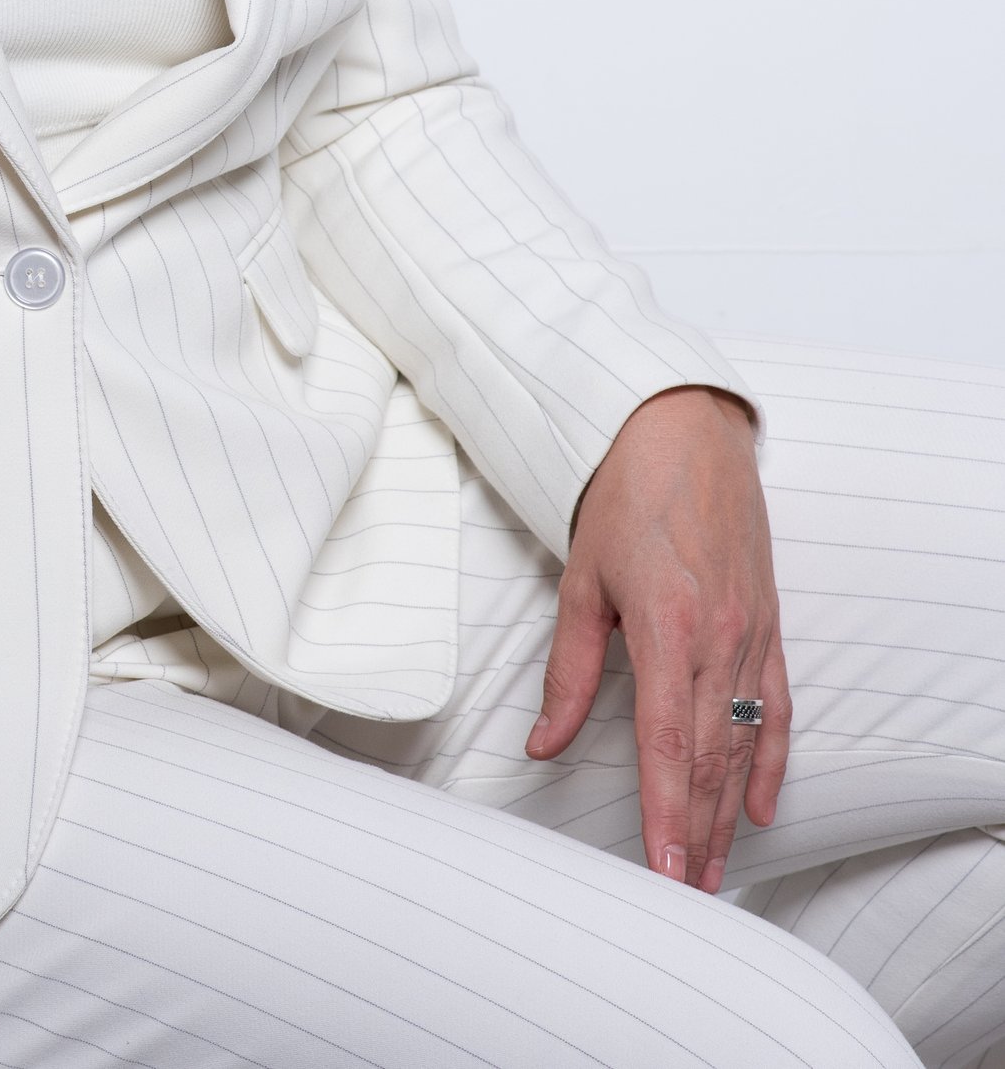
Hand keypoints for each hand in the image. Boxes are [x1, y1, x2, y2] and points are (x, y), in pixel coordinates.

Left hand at [527, 385, 789, 892]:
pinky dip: (771, 763)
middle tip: (686, 887)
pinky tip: (762, 806)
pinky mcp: (768, 628)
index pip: (668, 745)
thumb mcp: (581, 581)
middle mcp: (720, 642)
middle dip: (698, 831)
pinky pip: (777, 711)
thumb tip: (542, 740)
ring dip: (730, 811)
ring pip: (744, 745)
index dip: (666, 813)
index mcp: (669, 631)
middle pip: (710, 759)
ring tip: (715, 865)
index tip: (664, 867)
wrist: (683, 433)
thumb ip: (567, 670)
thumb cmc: (626, 497)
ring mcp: (752, 637)